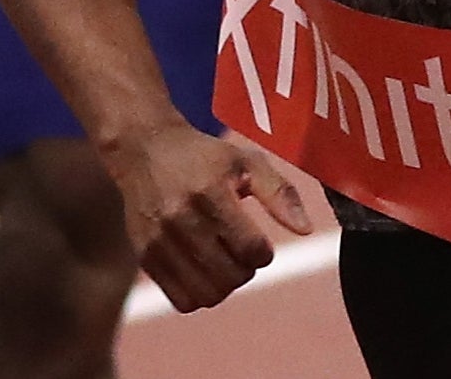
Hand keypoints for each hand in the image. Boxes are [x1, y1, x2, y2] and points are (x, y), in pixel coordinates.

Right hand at [114, 124, 312, 312]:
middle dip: (247, 270)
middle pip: (231, 276)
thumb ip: (280, 194)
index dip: (264, 253)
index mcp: (210, 191)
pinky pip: (182, 300)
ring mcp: (159, 240)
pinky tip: (203, 270)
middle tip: (242, 251)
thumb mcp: (246, 161)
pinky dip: (200, 294)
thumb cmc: (205, 157)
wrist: (145, 150)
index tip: (259, 242)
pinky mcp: (145, 257)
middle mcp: (181, 218)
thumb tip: (306, 230)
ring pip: (208, 295)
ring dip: (225, 286)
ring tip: (224, 261)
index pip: (250, 249)